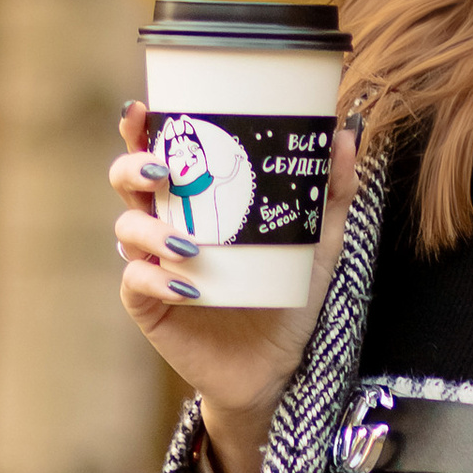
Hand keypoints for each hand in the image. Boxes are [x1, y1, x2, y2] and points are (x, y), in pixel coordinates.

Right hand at [111, 100, 362, 472]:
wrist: (277, 364)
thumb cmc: (288, 291)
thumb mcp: (318, 239)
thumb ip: (331, 191)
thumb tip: (345, 135)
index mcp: (197, 196)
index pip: (158, 150)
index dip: (140, 127)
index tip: (144, 108)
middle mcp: (166, 222)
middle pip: (127, 180)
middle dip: (133, 165)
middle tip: (164, 168)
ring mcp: (154, 263)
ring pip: (127, 228)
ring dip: (150, 228)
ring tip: (188, 244)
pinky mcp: (150, 305)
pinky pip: (137, 282)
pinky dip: (156, 279)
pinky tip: (186, 286)